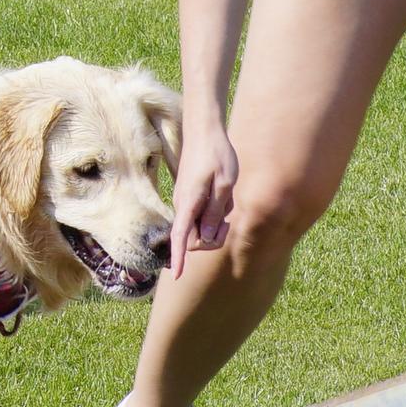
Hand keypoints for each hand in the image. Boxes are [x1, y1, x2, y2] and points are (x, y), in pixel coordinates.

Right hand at [168, 116, 240, 271]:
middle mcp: (182, 205)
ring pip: (198, 228)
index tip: (176, 275)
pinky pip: (199, 216)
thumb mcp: (225, 184)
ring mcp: (184, 201)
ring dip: (214, 225)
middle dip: (212, 240)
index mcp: (189, 202)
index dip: (179, 257)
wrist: (204, 131)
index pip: (180, 236)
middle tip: (229, 222)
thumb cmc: (217, 155)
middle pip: (193, 238)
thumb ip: (216, 211)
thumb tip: (208, 235)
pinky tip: (223, 198)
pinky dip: (213, 215)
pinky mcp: (189, 197)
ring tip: (227, 203)